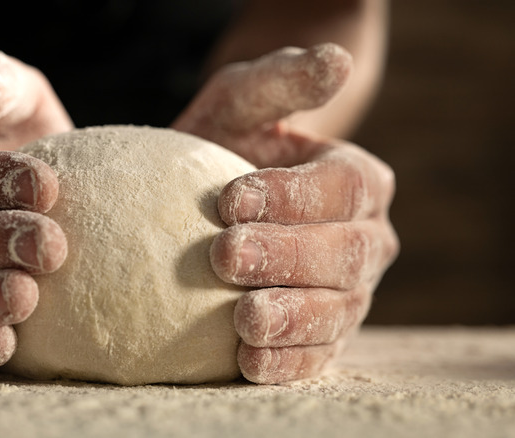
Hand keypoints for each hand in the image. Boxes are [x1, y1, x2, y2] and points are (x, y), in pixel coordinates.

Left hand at [173, 44, 398, 383]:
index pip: (341, 188)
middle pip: (343, 252)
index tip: (229, 199)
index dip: (292, 195)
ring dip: (291, 317)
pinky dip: (288, 363)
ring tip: (244, 318)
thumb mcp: (241, 102)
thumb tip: (335, 61)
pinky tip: (250, 361)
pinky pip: (316, 356)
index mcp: (358, 180)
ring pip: (336, 311)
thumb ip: (281, 80)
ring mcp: (348, 294)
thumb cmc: (225, 144)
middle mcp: (365, 239)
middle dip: (286, 256)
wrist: (207, 206)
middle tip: (225, 255)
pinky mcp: (321, 337)